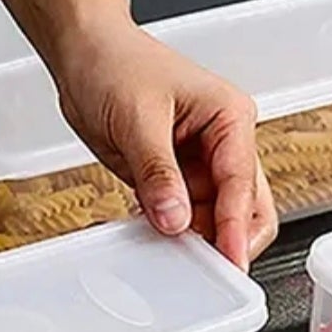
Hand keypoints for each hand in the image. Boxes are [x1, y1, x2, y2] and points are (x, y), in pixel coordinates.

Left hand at [50, 18, 276, 267]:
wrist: (85, 57)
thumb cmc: (116, 65)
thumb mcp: (137, 119)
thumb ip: (158, 173)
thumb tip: (175, 219)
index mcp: (230, 118)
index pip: (242, 184)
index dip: (235, 229)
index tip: (229, 264)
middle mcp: (222, 144)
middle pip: (246, 210)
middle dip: (228, 242)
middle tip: (205, 274)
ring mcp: (200, 167)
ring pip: (214, 222)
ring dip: (195, 244)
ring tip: (169, 258)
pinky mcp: (174, 182)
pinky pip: (183, 221)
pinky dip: (170, 236)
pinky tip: (151, 240)